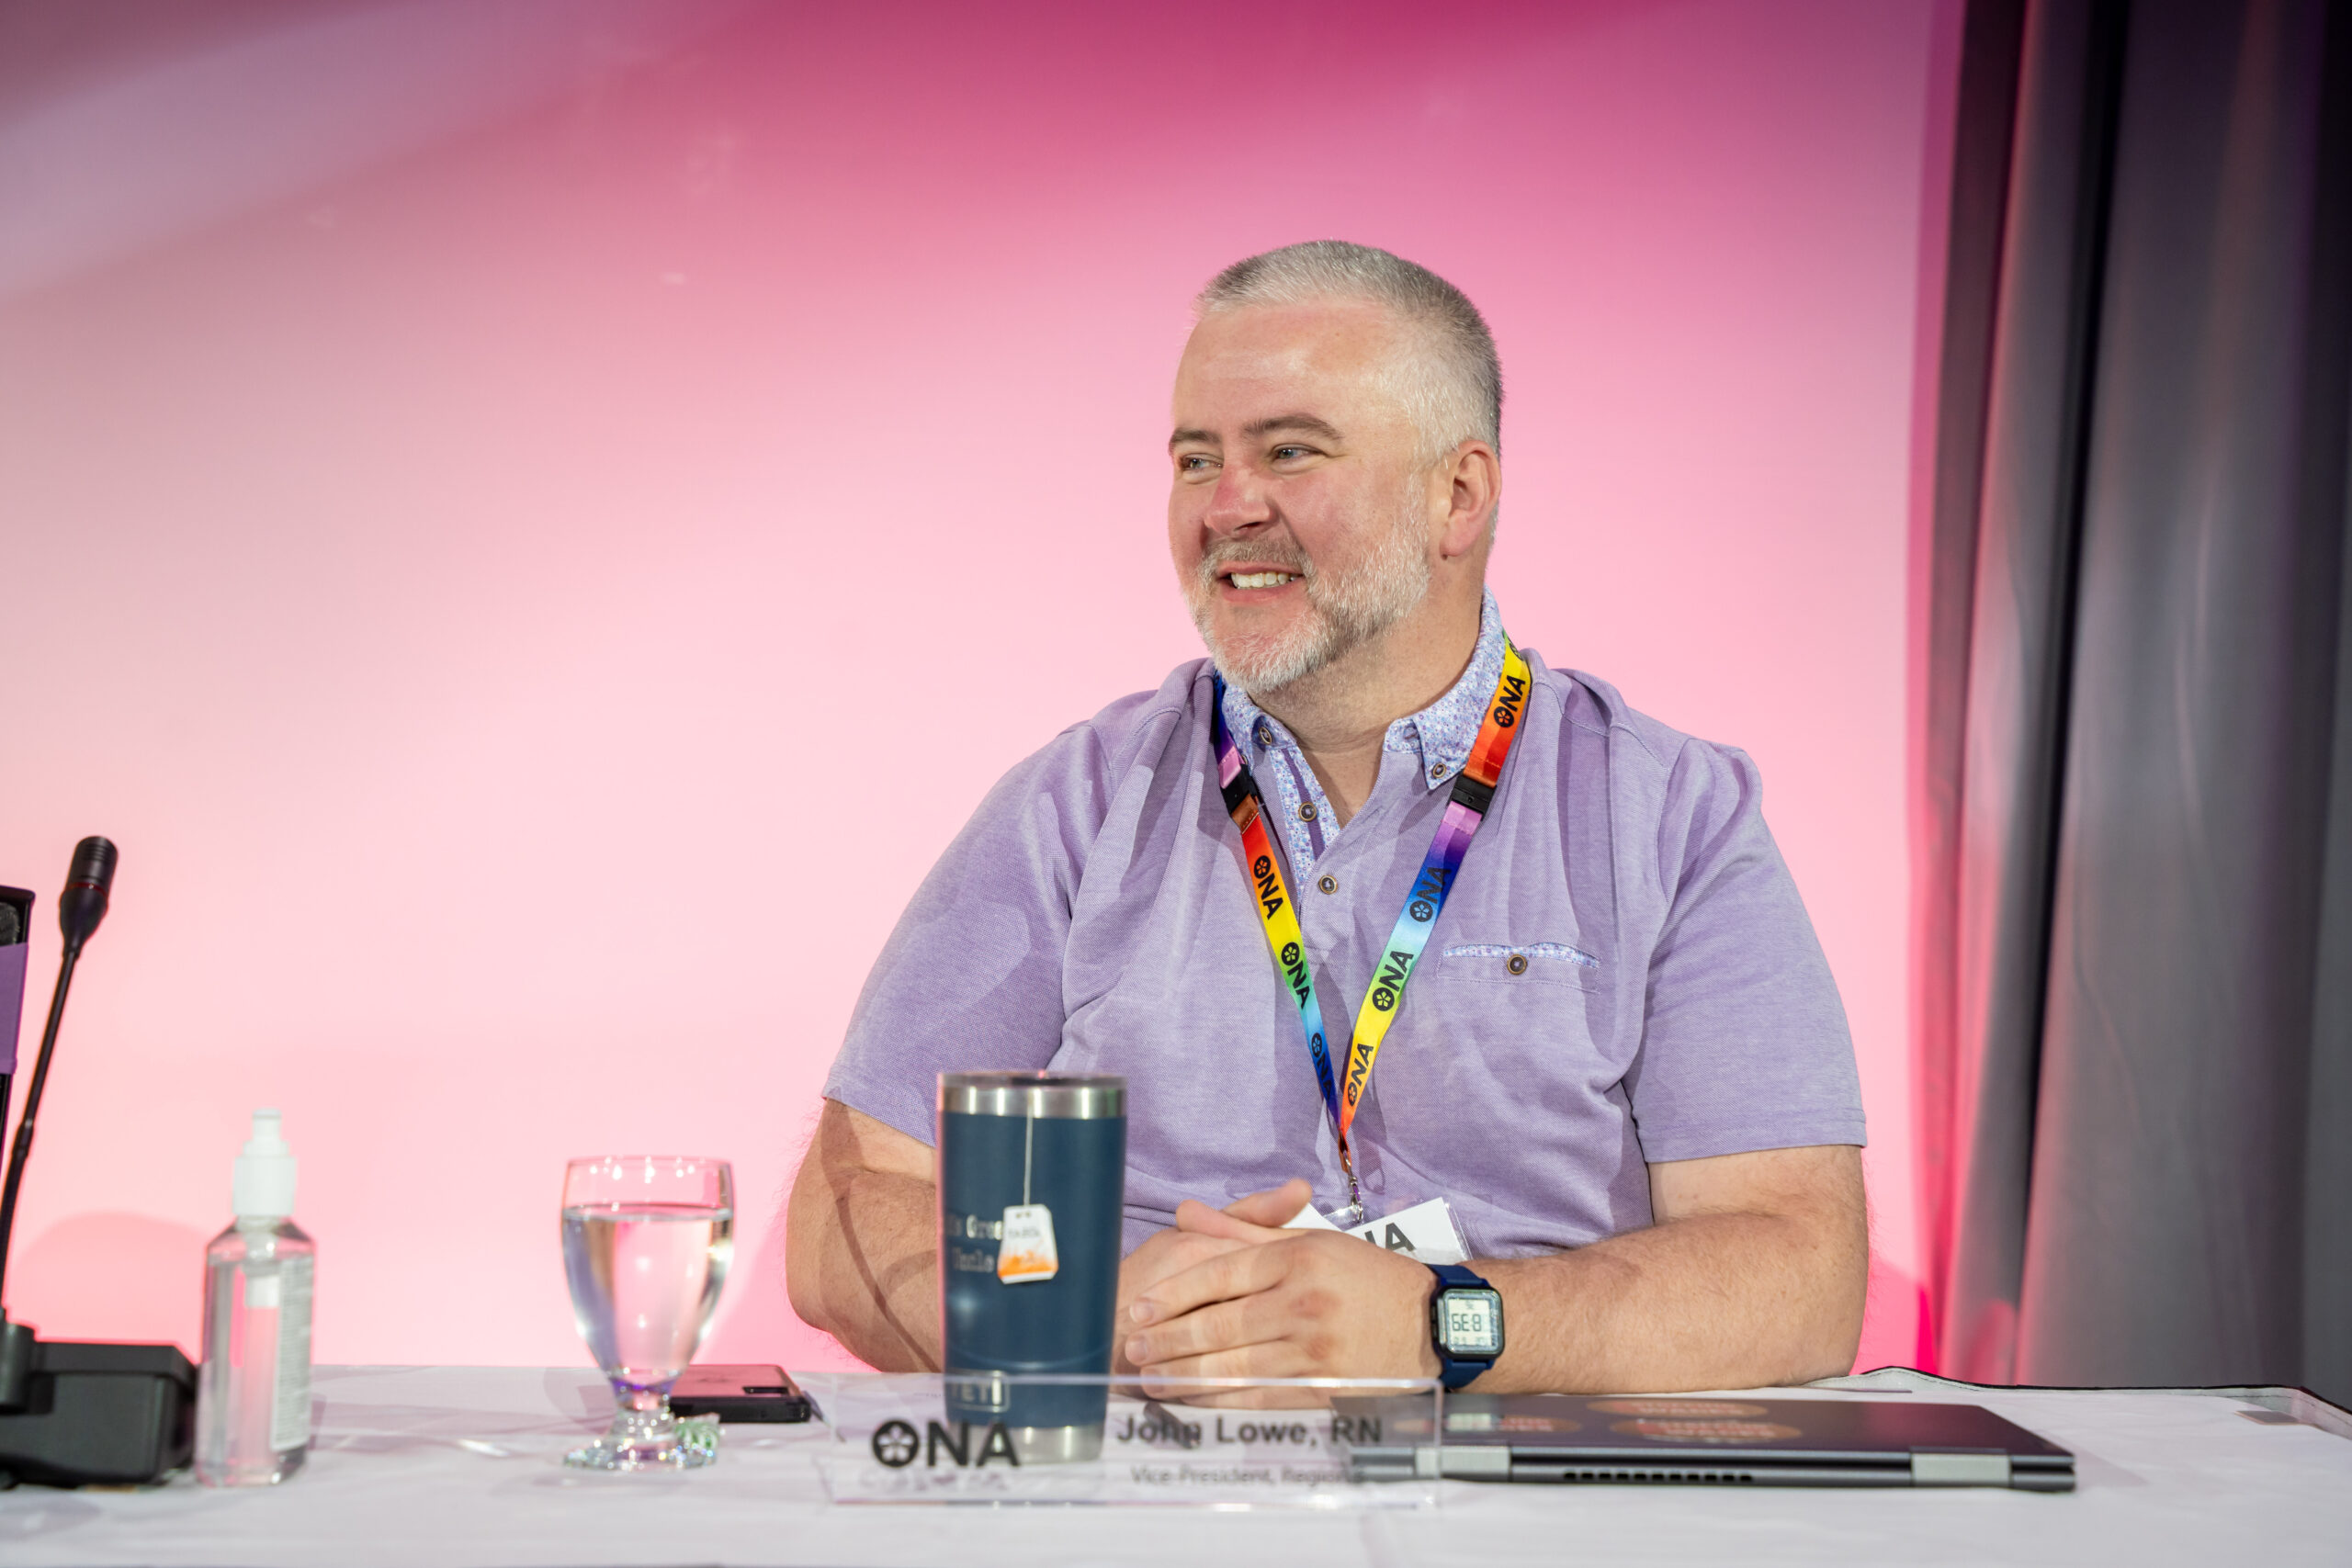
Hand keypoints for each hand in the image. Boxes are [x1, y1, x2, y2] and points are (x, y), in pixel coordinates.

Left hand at [1123, 1208, 1439, 1381]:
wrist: (1431, 1323)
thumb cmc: (1368, 1278)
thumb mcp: (1312, 1241)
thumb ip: (1246, 1231)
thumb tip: (1187, 1213)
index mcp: (1298, 1258)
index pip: (1221, 1273)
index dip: (1174, 1293)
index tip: (1141, 1307)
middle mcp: (1304, 1301)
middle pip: (1219, 1322)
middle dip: (1168, 1338)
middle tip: (1131, 1346)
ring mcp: (1314, 1348)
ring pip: (1234, 1363)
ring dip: (1185, 1373)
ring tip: (1149, 1376)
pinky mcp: (1324, 1387)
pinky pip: (1261, 1397)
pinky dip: (1221, 1401)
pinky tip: (1194, 1400)